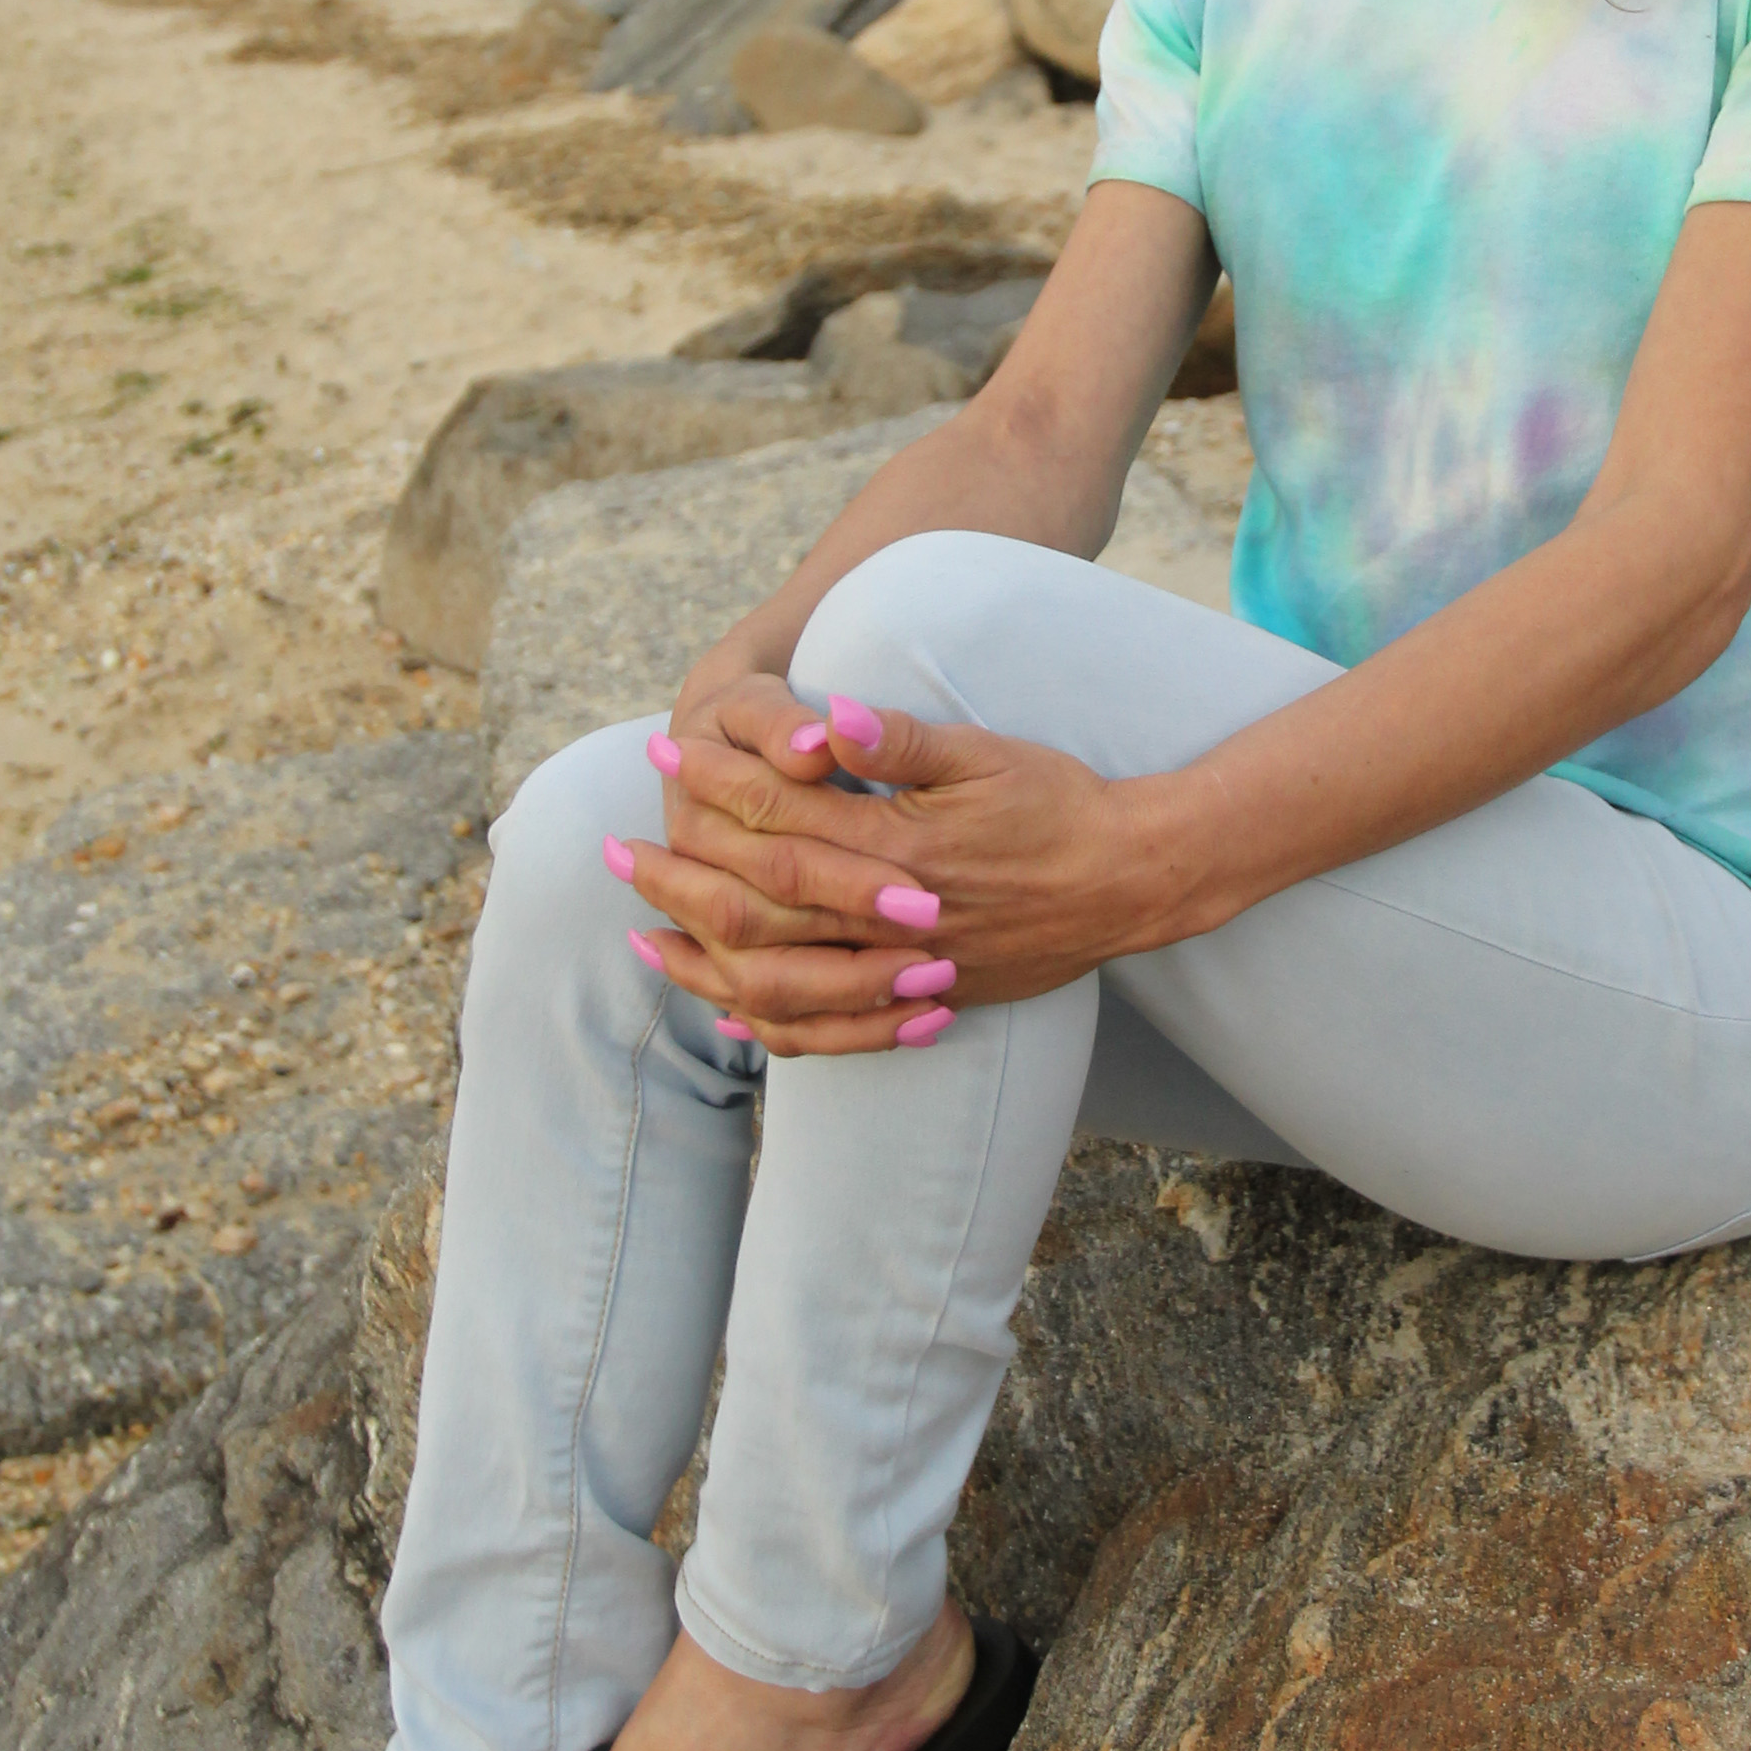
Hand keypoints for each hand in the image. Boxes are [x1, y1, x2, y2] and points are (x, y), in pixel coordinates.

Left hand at [613, 687, 1163, 1056]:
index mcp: (901, 845)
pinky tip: (728, 1012)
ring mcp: (908, 970)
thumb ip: (898, 739)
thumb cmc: (1058, 801)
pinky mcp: (925, 1001)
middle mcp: (895, 917)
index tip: (665, 755)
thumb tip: (824, 717)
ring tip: (643, 937)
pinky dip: (772, 1026)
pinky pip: (833, 1032)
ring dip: (704, 960)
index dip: (716, 784)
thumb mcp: (984, 752)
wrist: (1132, 879)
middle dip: (679, 877)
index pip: (781, 815)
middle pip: (759, 905)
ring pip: (782, 981)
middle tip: (617, 853)